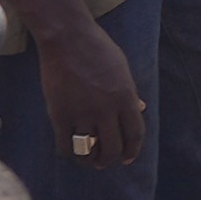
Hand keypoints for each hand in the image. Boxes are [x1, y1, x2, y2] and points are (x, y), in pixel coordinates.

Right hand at [37, 18, 148, 168]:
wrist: (67, 38)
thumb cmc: (97, 49)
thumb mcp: (122, 68)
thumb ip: (131, 92)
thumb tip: (140, 108)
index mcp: (125, 97)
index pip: (135, 134)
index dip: (133, 150)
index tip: (128, 158)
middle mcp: (106, 109)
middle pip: (113, 148)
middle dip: (111, 159)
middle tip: (107, 161)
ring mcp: (82, 113)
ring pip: (89, 152)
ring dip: (91, 161)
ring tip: (91, 160)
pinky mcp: (59, 115)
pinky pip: (66, 146)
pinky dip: (71, 154)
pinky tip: (73, 150)